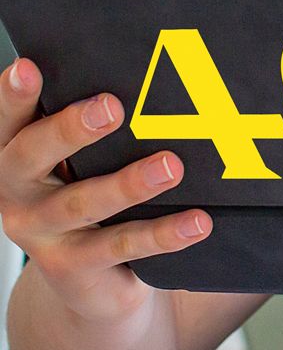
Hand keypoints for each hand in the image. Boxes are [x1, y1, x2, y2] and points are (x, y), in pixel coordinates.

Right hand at [0, 56, 210, 322]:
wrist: (90, 282)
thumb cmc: (91, 191)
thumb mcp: (85, 158)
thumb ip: (97, 123)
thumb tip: (153, 76)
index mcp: (15, 154)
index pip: (9, 120)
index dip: (13, 96)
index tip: (26, 67)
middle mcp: (18, 194)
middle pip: (32, 156)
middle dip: (70, 129)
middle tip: (112, 106)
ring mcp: (42, 235)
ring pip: (83, 203)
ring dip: (129, 184)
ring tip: (170, 166)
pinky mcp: (76, 269)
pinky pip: (122, 246)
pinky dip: (163, 234)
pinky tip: (198, 221)